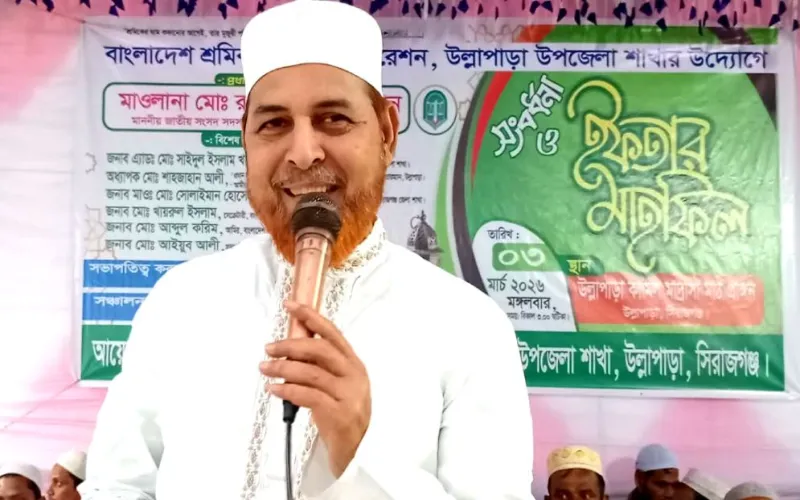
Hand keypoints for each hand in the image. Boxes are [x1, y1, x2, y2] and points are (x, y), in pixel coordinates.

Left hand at [260, 300, 370, 477]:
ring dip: (283, 368)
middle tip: (269, 347)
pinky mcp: (338, 414)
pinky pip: (307, 396)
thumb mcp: (339, 383)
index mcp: (354, 363)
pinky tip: (273, 388)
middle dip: (290, 345)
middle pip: (320, 350)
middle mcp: (354, 375)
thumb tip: (292, 343)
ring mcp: (348, 395)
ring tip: (265, 368)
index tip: (290, 305)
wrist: (358, 449)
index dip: (311, 317)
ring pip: (310, 373)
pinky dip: (286, 390)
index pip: (332, 333)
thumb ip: (321, 365)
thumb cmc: (343, 411)